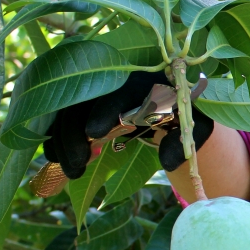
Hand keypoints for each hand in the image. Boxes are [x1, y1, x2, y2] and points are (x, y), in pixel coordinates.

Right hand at [41, 71, 214, 178]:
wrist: (168, 104)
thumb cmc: (183, 116)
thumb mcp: (193, 128)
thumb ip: (183, 142)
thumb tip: (169, 162)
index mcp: (143, 81)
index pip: (119, 91)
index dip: (105, 110)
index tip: (95, 134)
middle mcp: (113, 80)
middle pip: (82, 99)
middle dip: (74, 132)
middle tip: (79, 165)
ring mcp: (93, 89)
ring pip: (66, 109)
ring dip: (62, 140)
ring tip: (73, 169)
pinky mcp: (81, 102)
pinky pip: (60, 116)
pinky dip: (56, 138)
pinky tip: (61, 160)